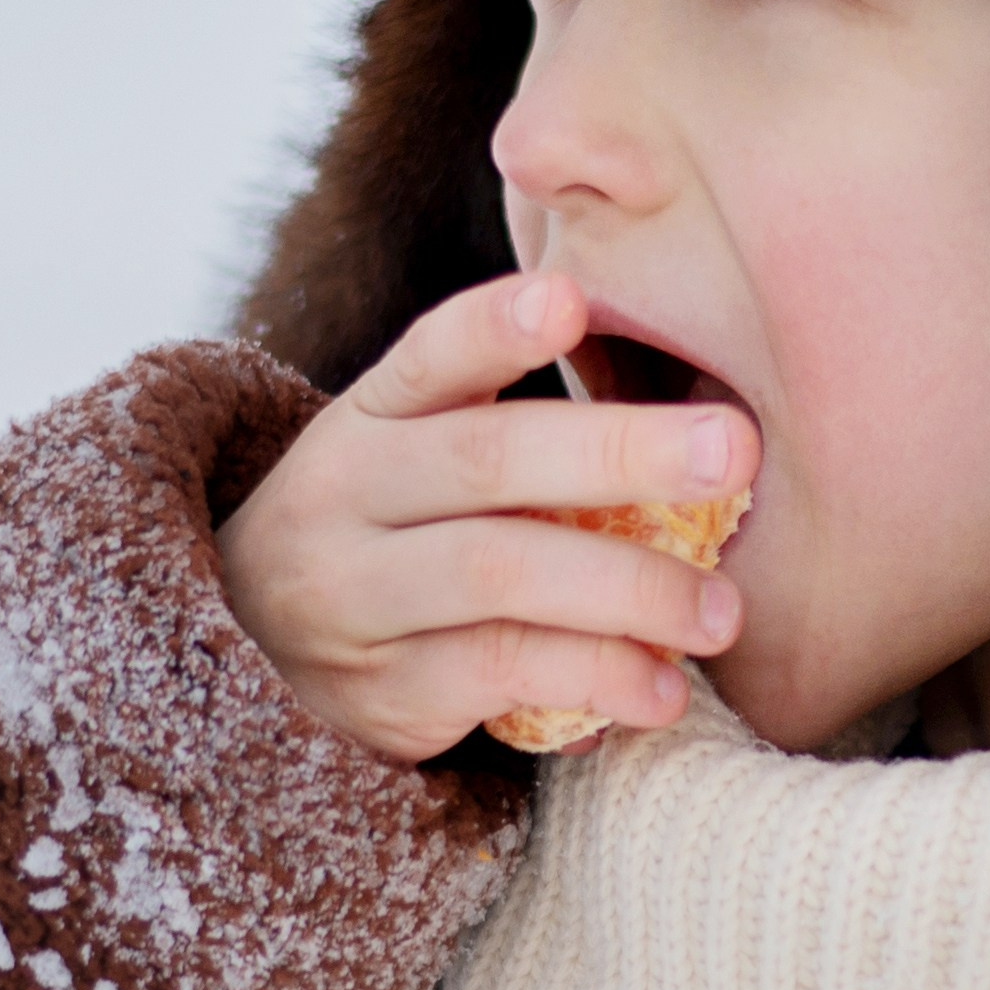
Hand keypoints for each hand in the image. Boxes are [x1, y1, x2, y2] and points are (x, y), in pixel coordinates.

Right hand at [216, 271, 758, 763]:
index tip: (568, 297)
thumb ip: (511, 428)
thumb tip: (695, 416)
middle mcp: (347, 494)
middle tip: (736, 450)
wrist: (254, 663)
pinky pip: (502, 673)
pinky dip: (597, 676)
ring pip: (500, 573)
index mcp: (370, 420)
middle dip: (620, 451)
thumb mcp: (410, 463)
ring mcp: (356, 595)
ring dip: (630, 588)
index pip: (427, 358)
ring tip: (721, 613)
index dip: (493, 327)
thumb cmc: (391, 541)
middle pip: (486, 459)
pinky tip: (663, 689)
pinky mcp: (382, 692)